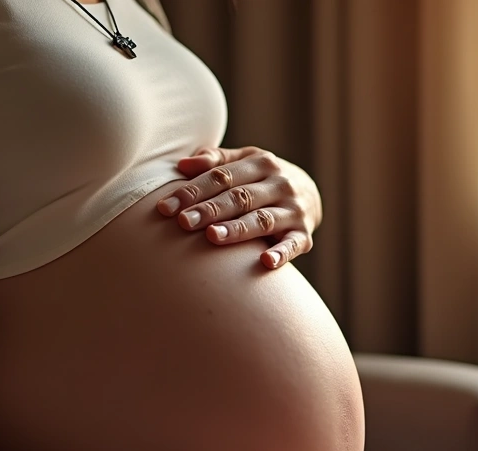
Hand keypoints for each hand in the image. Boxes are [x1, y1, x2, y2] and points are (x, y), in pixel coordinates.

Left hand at [156, 146, 322, 268]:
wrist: (311, 194)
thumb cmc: (263, 178)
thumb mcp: (244, 162)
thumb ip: (215, 161)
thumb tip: (182, 165)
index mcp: (262, 162)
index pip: (222, 176)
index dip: (193, 191)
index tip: (167, 207)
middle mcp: (280, 184)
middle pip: (239, 197)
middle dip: (209, 210)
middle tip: (182, 223)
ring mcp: (294, 210)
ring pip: (261, 220)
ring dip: (237, 229)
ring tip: (212, 237)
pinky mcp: (303, 235)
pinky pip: (292, 245)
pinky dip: (281, 254)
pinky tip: (266, 262)